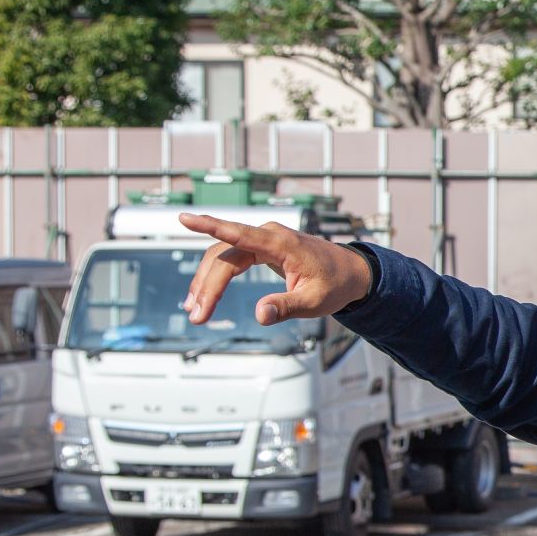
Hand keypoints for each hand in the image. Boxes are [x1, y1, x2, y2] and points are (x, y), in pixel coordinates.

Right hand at [177, 213, 374, 325]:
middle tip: (197, 316)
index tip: (184, 219)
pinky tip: (204, 296)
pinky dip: (216, 277)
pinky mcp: (261, 248)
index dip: (209, 226)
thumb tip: (260, 315)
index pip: (239, 234)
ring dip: (206, 283)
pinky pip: (230, 259)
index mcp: (281, 243)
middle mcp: (268, 235)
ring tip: (195, 311)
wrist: (352, 273)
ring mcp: (264, 239)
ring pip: (222, 257)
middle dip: (207, 286)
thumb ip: (287, 306)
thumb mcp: (315, 302)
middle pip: (224, 256)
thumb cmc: (336, 285)